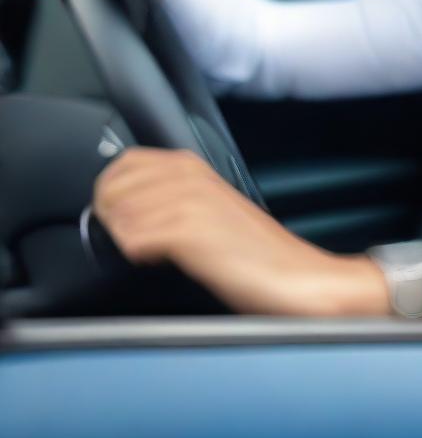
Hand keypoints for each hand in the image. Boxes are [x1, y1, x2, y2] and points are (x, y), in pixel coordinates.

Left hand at [93, 147, 388, 315]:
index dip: (112, 188)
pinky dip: (138, 255)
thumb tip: (130, 208)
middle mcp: (190, 176)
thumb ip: (175, 197)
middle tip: (130, 236)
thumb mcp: (213, 209)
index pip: (126, 162)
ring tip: (151, 252)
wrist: (295, 275)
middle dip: (110, 212)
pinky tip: (162, 261)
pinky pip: (134, 241)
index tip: (117, 212)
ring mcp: (189, 201)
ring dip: (124, 237)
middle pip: (115, 184)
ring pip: (120, 214)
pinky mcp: (189, 231)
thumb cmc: (257, 251)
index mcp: (195, 167)